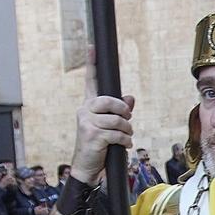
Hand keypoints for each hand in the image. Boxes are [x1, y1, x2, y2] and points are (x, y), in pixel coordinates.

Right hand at [70, 47, 135, 182]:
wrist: (87, 168)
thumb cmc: (99, 146)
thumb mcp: (110, 127)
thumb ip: (120, 112)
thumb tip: (130, 98)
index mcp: (88, 106)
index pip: (90, 82)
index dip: (91, 64)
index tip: (92, 46)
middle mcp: (84, 111)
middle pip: (110, 101)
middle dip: (123, 111)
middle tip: (127, 120)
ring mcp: (87, 123)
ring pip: (117, 119)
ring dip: (127, 130)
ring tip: (125, 137)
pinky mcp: (92, 136)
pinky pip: (117, 133)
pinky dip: (125, 141)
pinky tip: (123, 145)